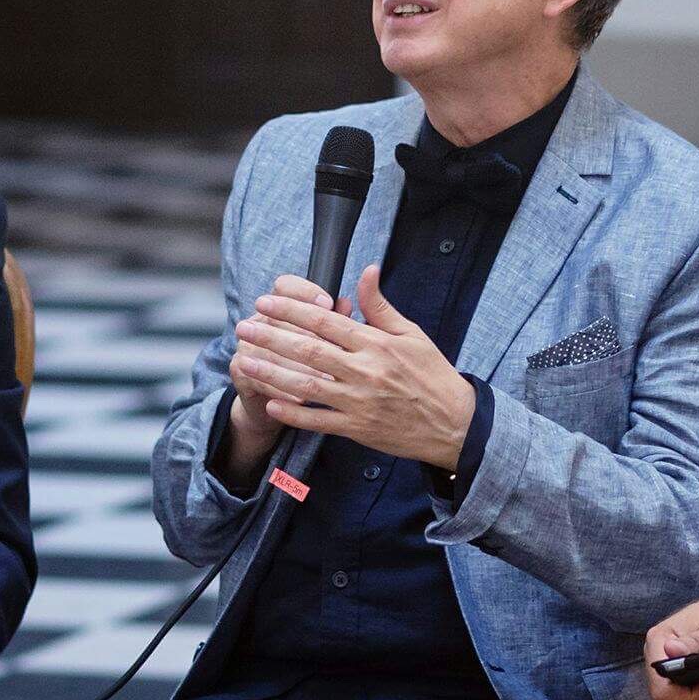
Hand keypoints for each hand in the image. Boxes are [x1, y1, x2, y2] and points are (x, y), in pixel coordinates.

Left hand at [232, 265, 475, 468]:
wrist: (455, 424)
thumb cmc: (432, 375)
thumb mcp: (411, 334)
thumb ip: (380, 305)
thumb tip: (366, 270)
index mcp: (375, 344)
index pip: (324, 321)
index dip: (291, 309)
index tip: (266, 301)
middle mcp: (364, 371)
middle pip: (308, 350)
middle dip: (271, 337)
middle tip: (243, 327)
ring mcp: (358, 402)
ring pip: (306, 385)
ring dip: (272, 373)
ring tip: (245, 362)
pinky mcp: (358, 429)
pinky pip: (319, 421)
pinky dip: (294, 413)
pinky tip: (270, 402)